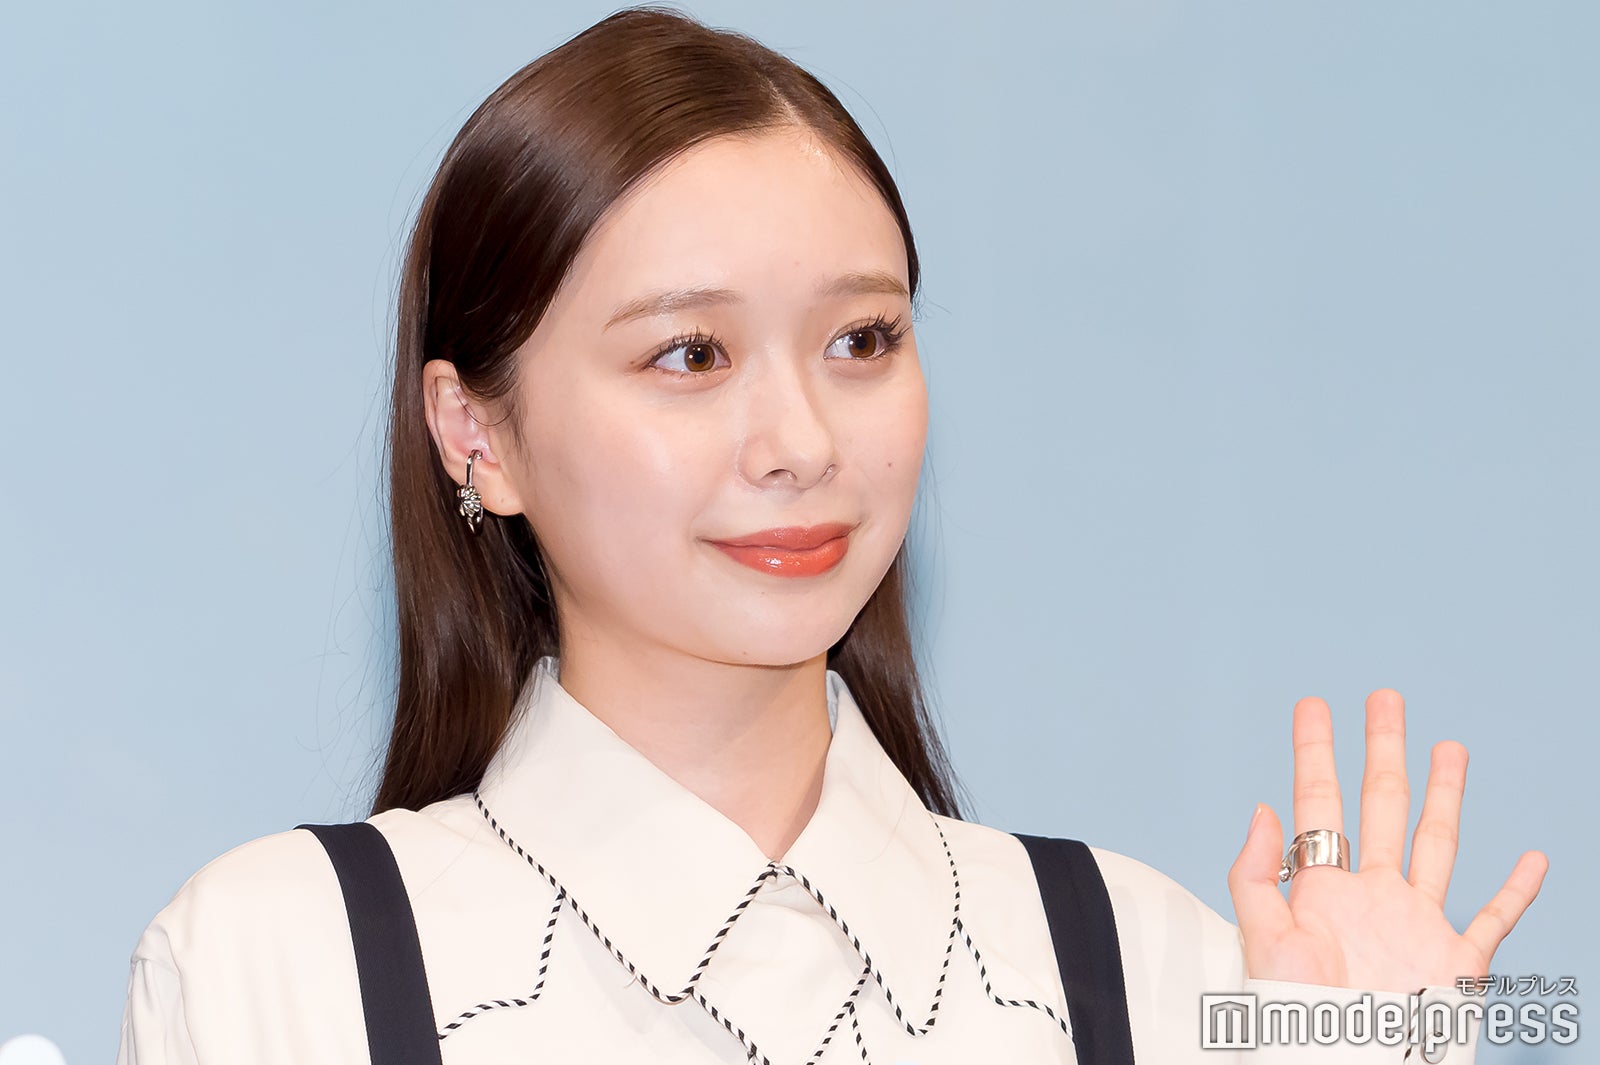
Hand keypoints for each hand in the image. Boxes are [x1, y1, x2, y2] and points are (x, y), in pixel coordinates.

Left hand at [1227, 689, 1547, 991]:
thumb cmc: (1296, 1020)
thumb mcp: (1262, 942)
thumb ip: (1255, 873)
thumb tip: (1263, 807)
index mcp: (1320, 889)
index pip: (1316, 803)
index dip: (1314, 752)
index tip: (1313, 705)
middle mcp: (1370, 896)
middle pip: (1379, 805)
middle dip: (1381, 750)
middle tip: (1384, 697)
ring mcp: (1415, 925)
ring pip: (1437, 843)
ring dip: (1444, 795)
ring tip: (1449, 746)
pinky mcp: (1456, 963)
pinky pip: (1494, 920)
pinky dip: (1518, 892)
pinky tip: (1533, 859)